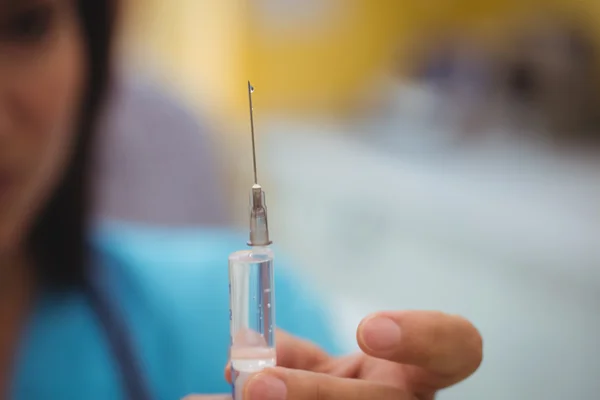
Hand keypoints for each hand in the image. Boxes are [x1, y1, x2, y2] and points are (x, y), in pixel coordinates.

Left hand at [185, 310, 481, 399]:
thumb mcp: (327, 366)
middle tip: (257, 384)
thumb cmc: (341, 390)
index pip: (457, 347)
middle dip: (316, 393)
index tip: (367, 328)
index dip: (423, 337)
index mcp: (416, 371)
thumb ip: (295, 355)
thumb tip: (240, 356)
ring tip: (225, 399)